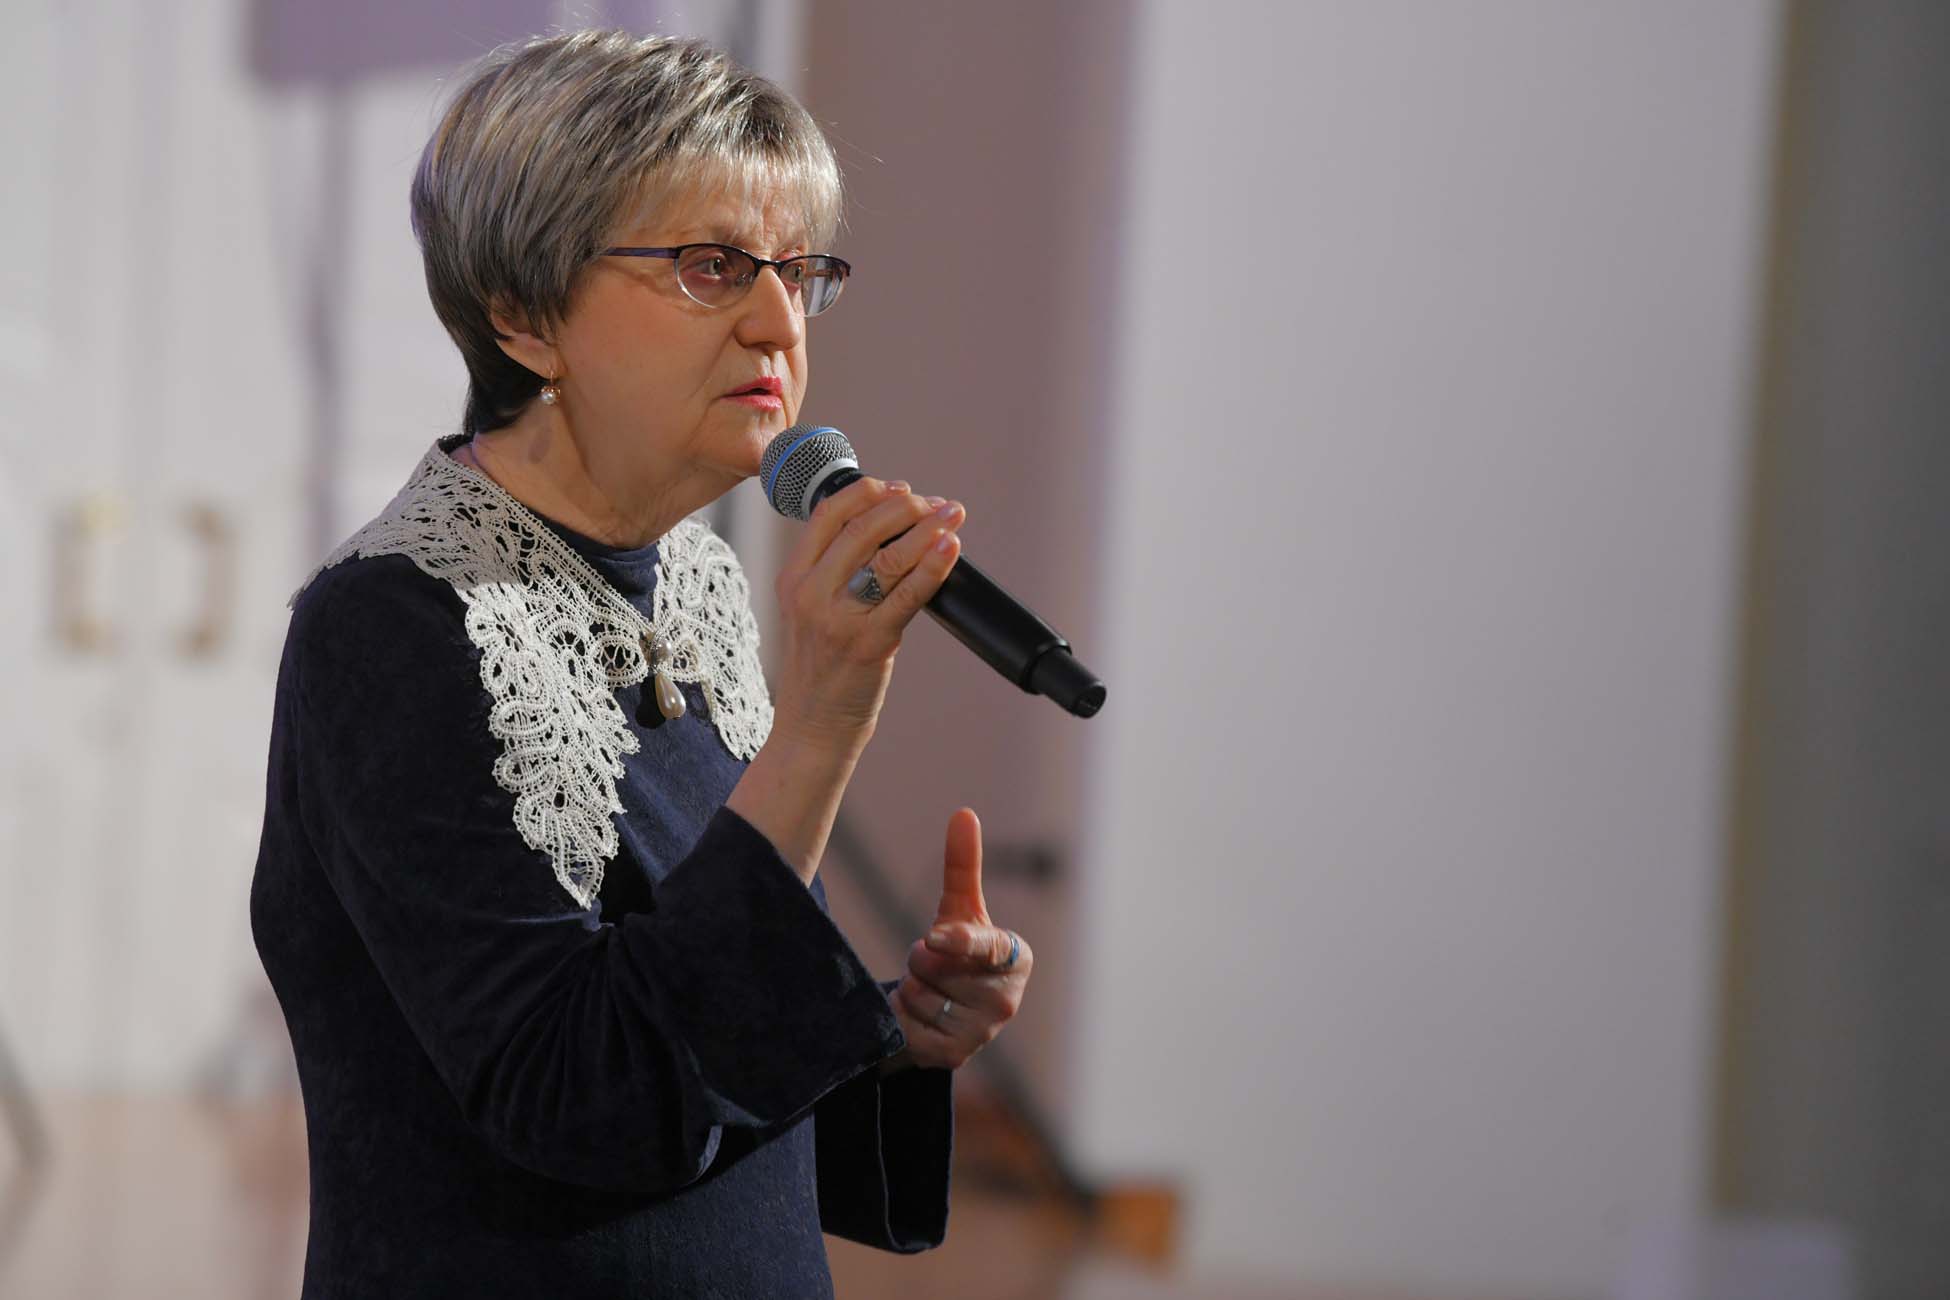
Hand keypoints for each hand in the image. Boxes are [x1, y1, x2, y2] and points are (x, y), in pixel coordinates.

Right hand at [767, 476, 964, 755]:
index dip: (869, 492)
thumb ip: (836, 571)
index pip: (828, 513)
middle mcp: (810, 593)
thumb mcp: (810, 611)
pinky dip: (933, 566)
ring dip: (928, 528)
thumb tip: (892, 529)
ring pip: (888, 557)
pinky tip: (951, 548)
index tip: (902, 489)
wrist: (811, 728)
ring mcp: (838, 619)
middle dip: (907, 507)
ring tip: (953, 515)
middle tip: (937, 504)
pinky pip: (907, 595)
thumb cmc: (821, 669)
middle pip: (863, 528)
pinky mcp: (868, 644)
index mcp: (793, 578)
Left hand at [885, 808, 1032, 1072]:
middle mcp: (1007, 1001)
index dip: (958, 941)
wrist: (946, 1012)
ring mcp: (981, 1034)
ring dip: (910, 987)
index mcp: (1017, 959)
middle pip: (935, 964)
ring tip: (929, 991)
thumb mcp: (958, 908)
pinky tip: (918, 1017)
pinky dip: (900, 1016)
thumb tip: (964, 813)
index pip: (986, 946)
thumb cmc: (959, 949)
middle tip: (936, 964)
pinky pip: (906, 1026)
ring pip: (917, 993)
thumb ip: (963, 865)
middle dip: (923, 957)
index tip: (934, 937)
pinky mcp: (952, 1058)